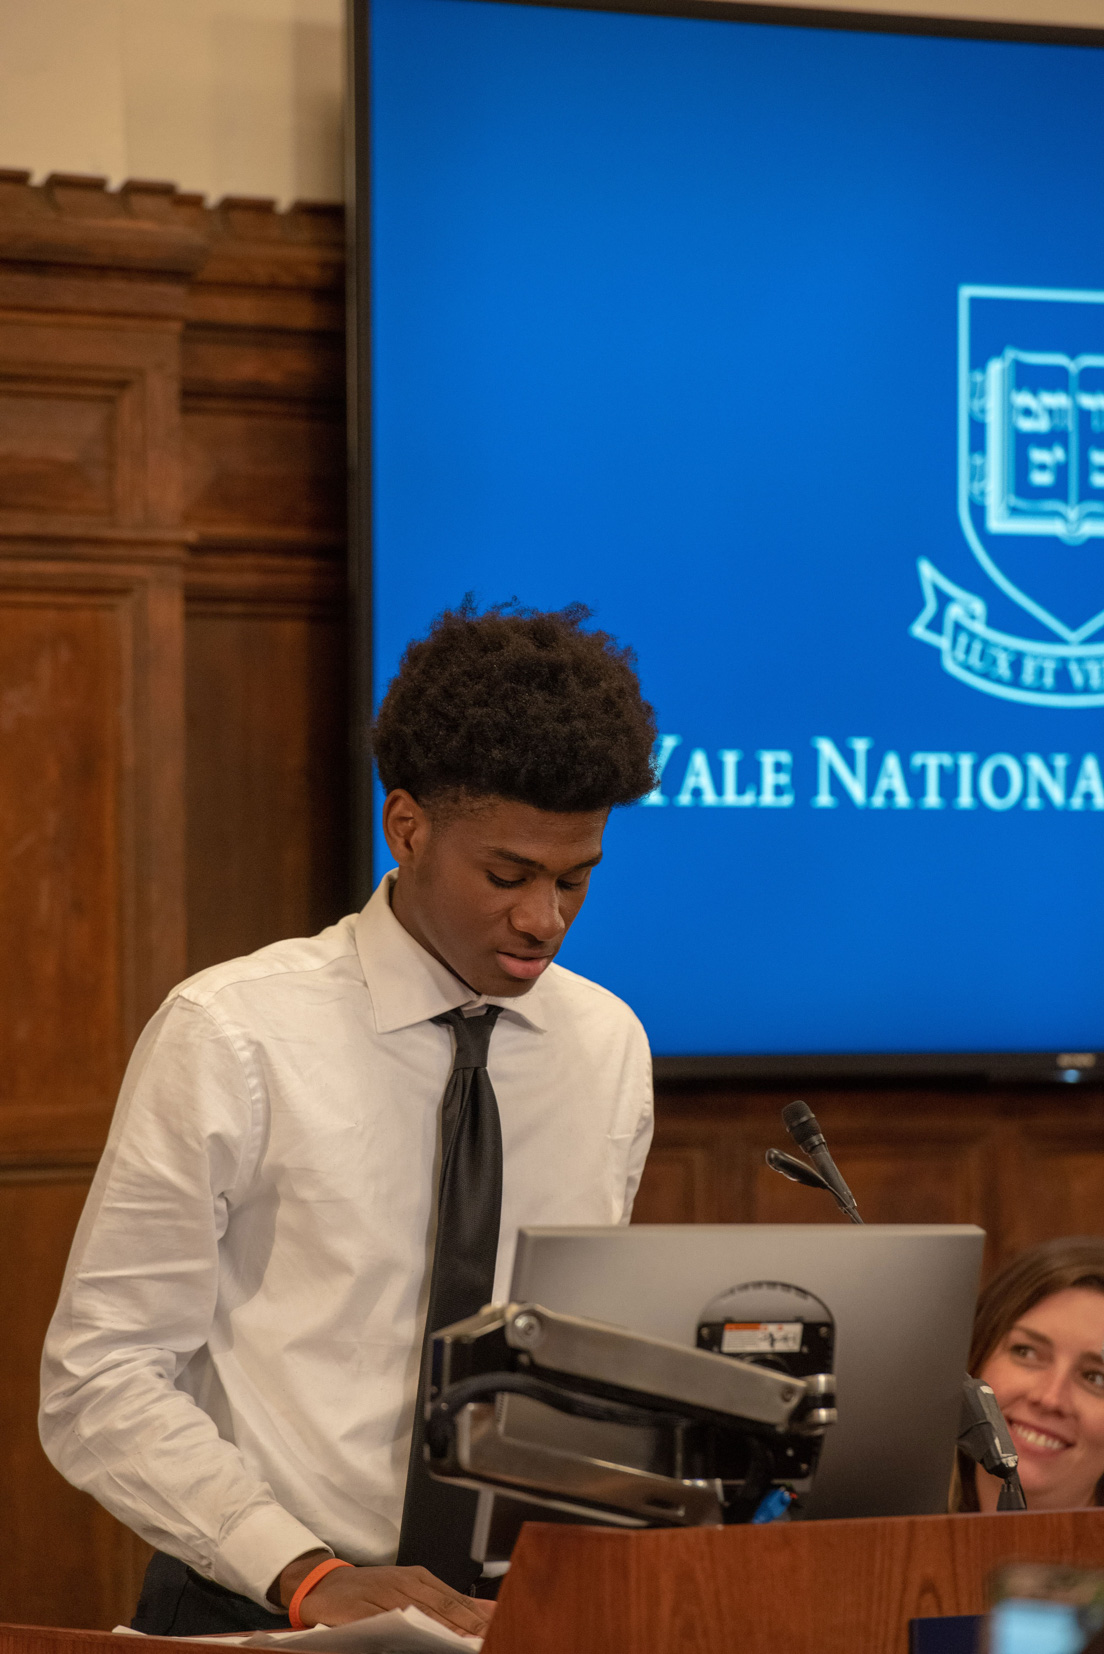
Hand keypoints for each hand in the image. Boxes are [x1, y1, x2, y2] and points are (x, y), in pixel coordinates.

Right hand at [274, 1551, 493, 1636]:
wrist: (325, 1585)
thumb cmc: (371, 1590)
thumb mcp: (410, 1588)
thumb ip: (446, 1601)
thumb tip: (487, 1611)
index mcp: (418, 1578)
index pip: (454, 1599)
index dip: (475, 1616)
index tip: (496, 1628)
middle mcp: (402, 1584)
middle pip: (441, 1608)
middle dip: (465, 1626)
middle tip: (486, 1638)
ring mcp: (381, 1596)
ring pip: (417, 1615)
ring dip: (441, 1630)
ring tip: (462, 1643)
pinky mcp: (359, 1610)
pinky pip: (385, 1622)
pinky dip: (402, 1631)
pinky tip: (418, 1640)